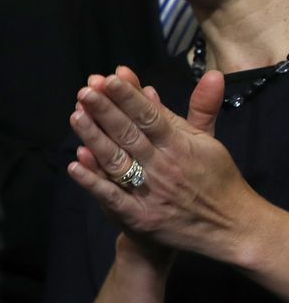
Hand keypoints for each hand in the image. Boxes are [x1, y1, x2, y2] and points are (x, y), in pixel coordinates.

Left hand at [68, 67, 262, 262]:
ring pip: (116, 161)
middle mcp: (164, 167)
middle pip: (129, 135)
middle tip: (85, 90)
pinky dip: (92, 181)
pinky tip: (74, 164)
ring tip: (76, 115)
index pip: (150, 116)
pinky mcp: (139, 217)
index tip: (110, 77)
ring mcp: (150, 192)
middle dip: (106, 111)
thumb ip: (200, 108)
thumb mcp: (208, 142)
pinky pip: (112, 197)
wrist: (228, 229)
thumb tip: (212, 74)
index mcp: (181, 146)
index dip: (129, 97)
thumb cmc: (213, 179)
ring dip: (94, 138)